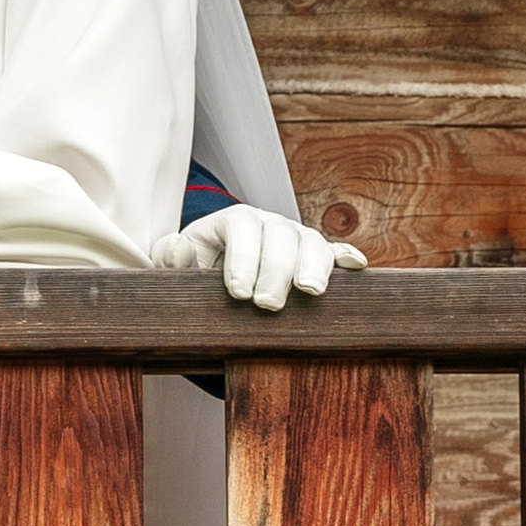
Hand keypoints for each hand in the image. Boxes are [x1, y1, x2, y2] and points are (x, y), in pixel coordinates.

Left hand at [152, 204, 365, 313]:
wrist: (216, 273)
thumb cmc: (196, 269)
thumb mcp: (176, 263)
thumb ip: (171, 257)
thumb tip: (178, 248)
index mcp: (232, 221)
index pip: (241, 227)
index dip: (242, 258)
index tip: (238, 293)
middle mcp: (268, 223)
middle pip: (279, 236)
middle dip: (276, 271)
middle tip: (268, 305)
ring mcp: (294, 237)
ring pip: (310, 242)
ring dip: (314, 265)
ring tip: (311, 292)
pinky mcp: (313, 256)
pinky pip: (333, 251)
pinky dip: (345, 257)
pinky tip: (355, 266)